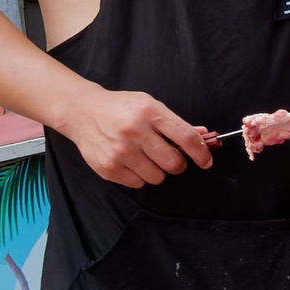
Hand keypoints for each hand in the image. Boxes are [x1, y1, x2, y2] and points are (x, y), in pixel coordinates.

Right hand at [63, 88, 213, 186]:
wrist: (83, 112)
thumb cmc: (121, 108)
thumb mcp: (150, 105)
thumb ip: (176, 123)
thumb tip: (204, 137)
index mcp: (150, 112)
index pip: (186, 138)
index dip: (201, 153)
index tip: (206, 161)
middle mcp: (135, 131)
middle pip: (174, 163)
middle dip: (178, 163)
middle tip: (169, 157)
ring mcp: (120, 151)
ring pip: (158, 177)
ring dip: (157, 170)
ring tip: (145, 157)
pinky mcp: (109, 167)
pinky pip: (138, 183)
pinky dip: (139, 176)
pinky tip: (130, 161)